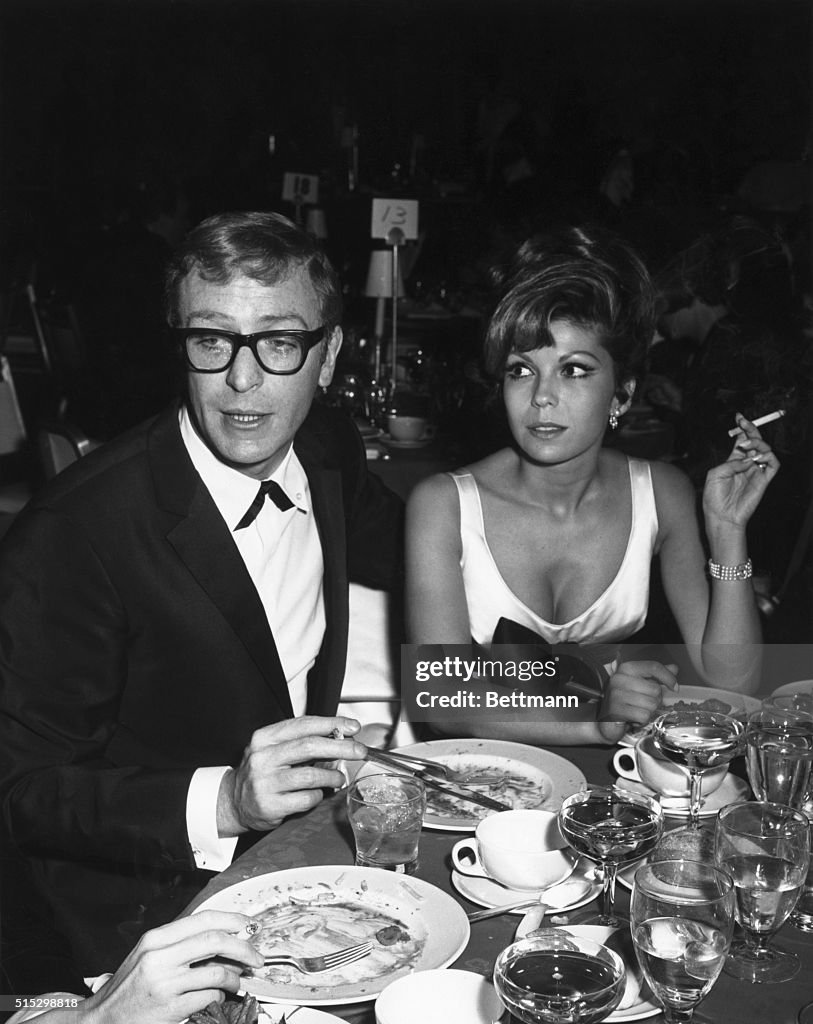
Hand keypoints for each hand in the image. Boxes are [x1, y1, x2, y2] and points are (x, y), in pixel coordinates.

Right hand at [81, 912, 262, 1023]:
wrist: (102, 1020)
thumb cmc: (129, 988)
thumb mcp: (149, 956)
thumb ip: (180, 944)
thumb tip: (223, 939)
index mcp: (156, 939)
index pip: (203, 920)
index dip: (232, 920)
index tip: (248, 926)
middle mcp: (159, 957)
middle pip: (214, 941)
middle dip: (242, 947)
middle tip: (256, 957)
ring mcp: (164, 983)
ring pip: (215, 971)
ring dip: (235, 976)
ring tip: (239, 980)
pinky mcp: (169, 1009)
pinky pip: (208, 997)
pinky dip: (219, 996)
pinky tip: (219, 997)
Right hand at [218, 716, 366, 834]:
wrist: (233, 801)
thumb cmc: (262, 772)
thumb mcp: (274, 749)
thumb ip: (302, 741)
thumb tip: (340, 736)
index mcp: (264, 738)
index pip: (303, 724)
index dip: (332, 724)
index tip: (352, 727)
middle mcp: (262, 758)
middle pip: (309, 746)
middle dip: (340, 746)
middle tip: (359, 750)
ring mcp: (264, 783)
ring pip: (310, 775)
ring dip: (332, 776)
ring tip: (339, 778)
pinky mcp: (270, 805)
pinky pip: (306, 799)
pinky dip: (318, 796)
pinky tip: (318, 794)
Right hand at [597, 661, 677, 743]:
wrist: (605, 722)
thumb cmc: (625, 701)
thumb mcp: (641, 685)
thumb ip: (656, 676)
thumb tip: (674, 668)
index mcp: (626, 669)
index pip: (653, 666)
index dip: (668, 677)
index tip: (675, 687)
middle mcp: (619, 678)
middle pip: (655, 689)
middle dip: (655, 700)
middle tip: (643, 703)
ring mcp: (615, 695)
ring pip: (651, 704)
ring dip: (648, 712)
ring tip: (636, 711)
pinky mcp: (615, 711)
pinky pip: (643, 716)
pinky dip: (641, 721)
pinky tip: (633, 719)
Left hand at [702, 412, 779, 528]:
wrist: (721, 517)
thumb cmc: (714, 498)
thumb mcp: (715, 474)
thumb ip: (730, 463)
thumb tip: (746, 458)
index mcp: (733, 461)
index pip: (742, 441)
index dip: (742, 429)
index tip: (739, 417)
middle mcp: (746, 464)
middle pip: (754, 442)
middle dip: (751, 430)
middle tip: (744, 422)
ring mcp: (756, 472)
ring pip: (766, 449)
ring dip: (757, 443)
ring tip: (745, 445)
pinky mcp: (764, 480)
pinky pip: (774, 464)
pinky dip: (767, 456)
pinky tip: (756, 458)